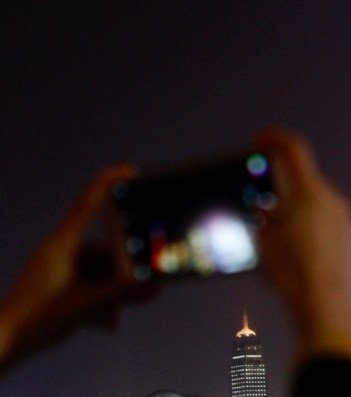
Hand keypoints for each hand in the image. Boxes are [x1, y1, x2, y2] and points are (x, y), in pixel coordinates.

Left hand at [0, 163, 148, 373]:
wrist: (2, 345)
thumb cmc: (34, 320)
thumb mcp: (86, 305)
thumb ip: (123, 294)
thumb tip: (154, 287)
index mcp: (61, 245)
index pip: (89, 203)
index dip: (110, 182)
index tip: (129, 168)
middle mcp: (59, 251)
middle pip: (104, 248)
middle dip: (123, 270)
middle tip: (144, 285)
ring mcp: (57, 268)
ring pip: (98, 271)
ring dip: (111, 293)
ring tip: (115, 316)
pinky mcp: (55, 285)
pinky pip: (87, 284)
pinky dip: (99, 300)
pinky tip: (105, 323)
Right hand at [254, 127, 350, 345]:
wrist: (327, 306)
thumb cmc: (295, 274)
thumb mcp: (264, 241)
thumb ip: (263, 218)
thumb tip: (264, 214)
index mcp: (310, 193)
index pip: (293, 149)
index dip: (274, 138)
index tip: (262, 139)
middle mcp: (333, 200)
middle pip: (303, 181)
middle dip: (282, 191)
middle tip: (264, 210)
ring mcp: (347, 219)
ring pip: (317, 203)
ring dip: (298, 212)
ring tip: (282, 240)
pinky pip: (330, 221)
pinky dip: (314, 227)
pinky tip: (301, 252)